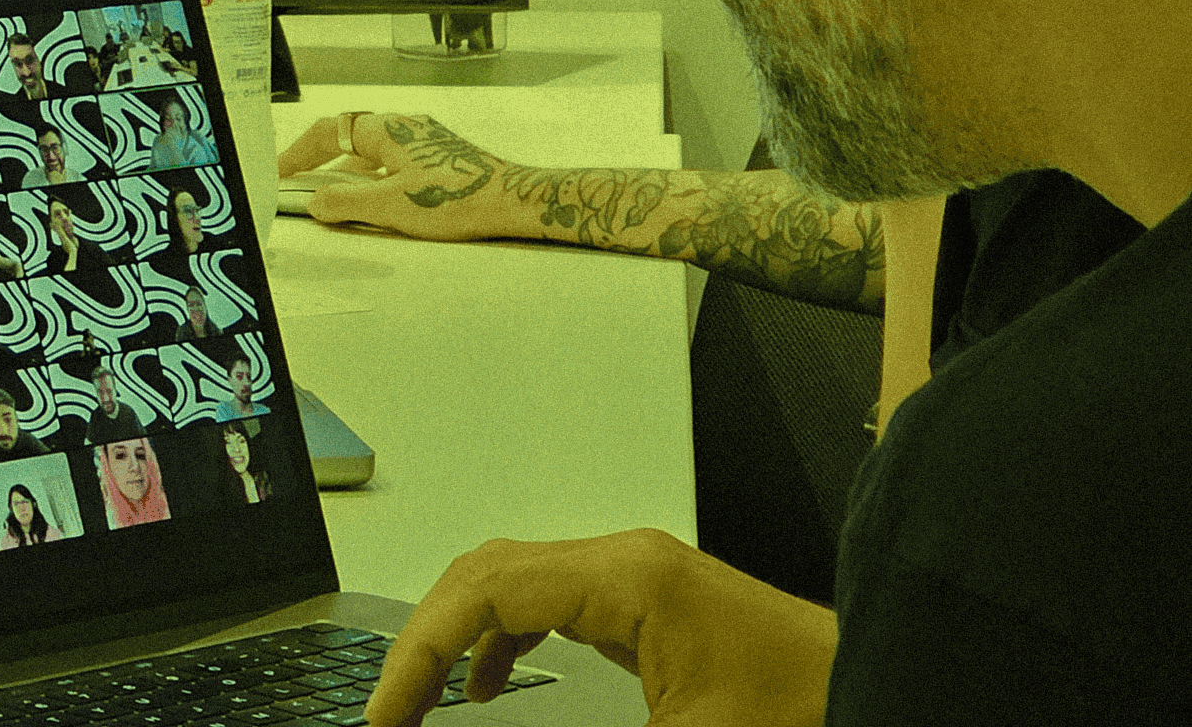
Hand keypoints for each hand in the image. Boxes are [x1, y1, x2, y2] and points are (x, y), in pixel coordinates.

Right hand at [276, 112, 531, 241]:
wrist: (515, 201)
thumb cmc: (459, 198)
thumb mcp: (391, 207)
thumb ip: (347, 205)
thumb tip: (317, 204)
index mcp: (387, 130)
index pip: (328, 131)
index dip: (299, 152)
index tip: (280, 171)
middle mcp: (404, 128)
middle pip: (349, 137)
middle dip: (320, 160)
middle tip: (300, 183)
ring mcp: (425, 141)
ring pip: (373, 152)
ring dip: (347, 172)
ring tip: (334, 198)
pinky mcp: (441, 158)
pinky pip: (394, 163)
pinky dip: (373, 179)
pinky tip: (377, 202)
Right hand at [366, 528, 835, 726]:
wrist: (888, 691)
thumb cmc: (805, 710)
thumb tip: (477, 719)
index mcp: (624, 578)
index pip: (479, 592)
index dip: (414, 656)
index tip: (384, 717)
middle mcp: (623, 562)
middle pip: (482, 575)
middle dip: (421, 644)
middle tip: (387, 715)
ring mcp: (637, 576)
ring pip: (509, 583)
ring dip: (455, 638)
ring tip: (419, 703)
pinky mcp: (652, 604)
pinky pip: (548, 600)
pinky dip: (500, 638)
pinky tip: (484, 685)